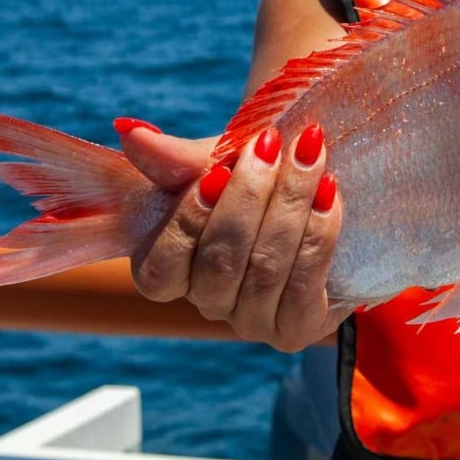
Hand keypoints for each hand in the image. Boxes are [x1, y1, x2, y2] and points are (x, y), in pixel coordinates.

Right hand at [120, 121, 346, 352]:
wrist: (313, 184)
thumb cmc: (252, 174)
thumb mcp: (213, 160)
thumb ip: (172, 158)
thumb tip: (130, 132)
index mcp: (169, 270)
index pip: (160, 268)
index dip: (188, 221)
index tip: (216, 171)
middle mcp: (207, 302)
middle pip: (220, 263)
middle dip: (249, 198)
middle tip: (271, 144)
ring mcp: (252, 321)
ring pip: (265, 269)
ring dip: (290, 205)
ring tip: (309, 156)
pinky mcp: (298, 327)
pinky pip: (304, 288)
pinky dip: (318, 235)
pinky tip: (329, 193)